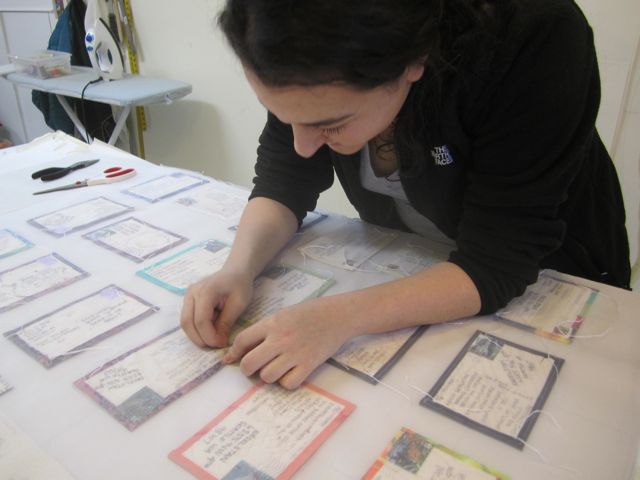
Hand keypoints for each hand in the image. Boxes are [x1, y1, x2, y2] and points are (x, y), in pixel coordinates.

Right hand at [180, 269, 253, 347]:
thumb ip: (227, 321)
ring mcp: (187, 296)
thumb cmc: (240, 284)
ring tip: (214, 339)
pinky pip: (188, 319)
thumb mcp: (239, 303)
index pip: (201, 320)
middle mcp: (192, 292)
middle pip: (187, 322)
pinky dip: (196, 329)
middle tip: (216, 345)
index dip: (209, 336)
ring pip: (185, 322)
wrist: (235, 271)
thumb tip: (218, 341)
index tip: (222, 344)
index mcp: (206, 290)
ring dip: (197, 335)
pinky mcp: (188, 300)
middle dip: (200, 339)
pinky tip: (210, 330)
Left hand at [223, 297, 350, 389]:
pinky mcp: (309, 364)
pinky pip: (288, 383)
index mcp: (272, 324)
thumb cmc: (309, 313)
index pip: (242, 341)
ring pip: (267, 376)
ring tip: (275, 368)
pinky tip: (290, 372)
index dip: (234, 352)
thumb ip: (264, 330)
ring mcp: (295, 353)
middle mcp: (280, 339)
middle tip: (253, 368)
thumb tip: (244, 348)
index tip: (232, 359)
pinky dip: (286, 381)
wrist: (337, 316)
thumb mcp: (283, 314)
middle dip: (247, 369)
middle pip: (250, 363)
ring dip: (268, 375)